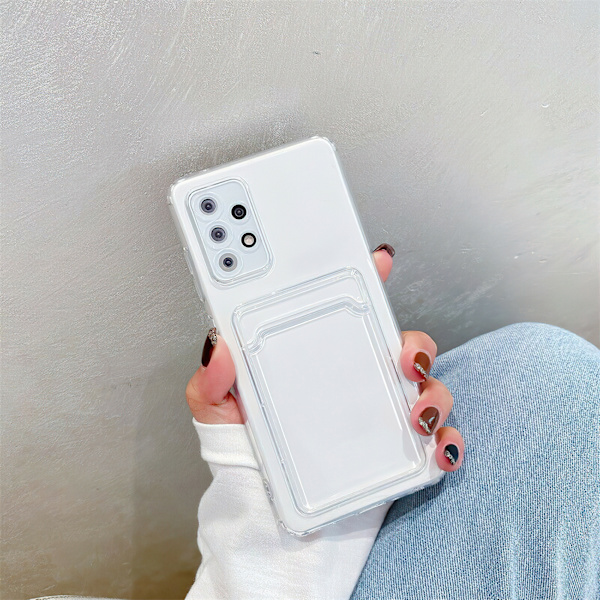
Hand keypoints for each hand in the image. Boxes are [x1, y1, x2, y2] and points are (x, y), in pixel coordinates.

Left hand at [186, 246, 464, 470]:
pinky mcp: (397, 453)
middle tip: (404, 357)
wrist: (265, 512)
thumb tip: (218, 349)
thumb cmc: (248, 452)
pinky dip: (444, 442)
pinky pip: (435, 440)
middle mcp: (357, 380)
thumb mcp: (218, 411)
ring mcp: (380, 414)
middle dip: (415, 345)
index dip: (368, 280)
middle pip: (401, 346)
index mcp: (320, 358)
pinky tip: (434, 449)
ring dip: (434, 393)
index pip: (349, 310)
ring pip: (426, 387)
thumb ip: (212, 382)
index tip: (377, 260)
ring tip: (416, 411)